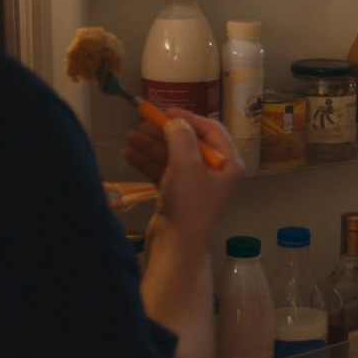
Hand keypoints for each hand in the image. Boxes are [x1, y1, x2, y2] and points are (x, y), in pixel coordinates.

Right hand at [125, 109, 242, 245]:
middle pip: (190, 143)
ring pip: (174, 158)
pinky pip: (165, 173)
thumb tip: (176, 121)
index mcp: (229, 164)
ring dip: (152, 146)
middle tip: (141, 124)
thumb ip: (181, 137)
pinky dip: (149, 163)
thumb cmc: (188, 202)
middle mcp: (216, 173)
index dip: (189, 118)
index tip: (166, 112)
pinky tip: (130, 154)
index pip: (212, 131)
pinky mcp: (179, 197)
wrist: (177, 246)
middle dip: (165, 133)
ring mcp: (197, 186)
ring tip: (129, 138)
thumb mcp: (186, 164)